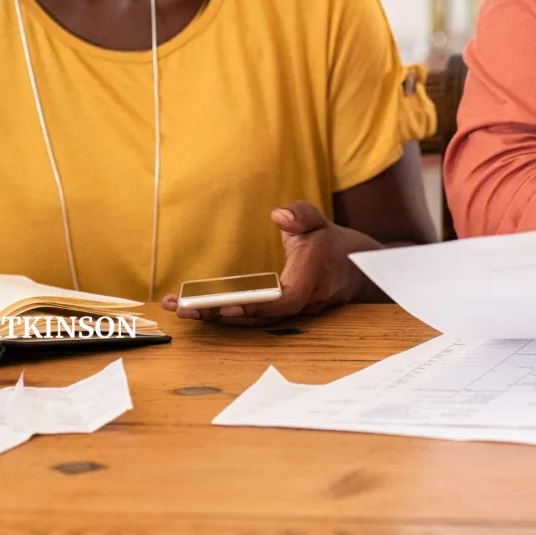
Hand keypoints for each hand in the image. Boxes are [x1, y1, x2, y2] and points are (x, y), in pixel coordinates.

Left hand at [162, 201, 379, 325]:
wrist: (353, 267)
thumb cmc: (329, 240)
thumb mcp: (317, 219)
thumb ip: (300, 214)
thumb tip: (278, 215)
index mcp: (309, 279)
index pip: (282, 300)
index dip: (255, 305)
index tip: (225, 305)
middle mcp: (300, 303)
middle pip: (258, 317)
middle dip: (218, 314)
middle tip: (183, 309)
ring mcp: (290, 314)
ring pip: (253, 322)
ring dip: (217, 317)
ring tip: (181, 309)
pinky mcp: (281, 316)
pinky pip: (253, 320)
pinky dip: (227, 317)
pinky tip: (201, 311)